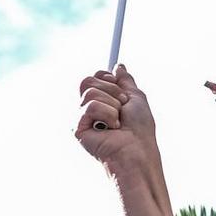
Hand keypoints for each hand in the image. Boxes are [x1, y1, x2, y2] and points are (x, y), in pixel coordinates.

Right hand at [73, 66, 160, 180]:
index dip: (108, 79)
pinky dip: (107, 114)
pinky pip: (90, 106)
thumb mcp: (136, 97)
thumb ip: (125, 80)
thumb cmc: (139, 130)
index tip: (121, 93)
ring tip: (117, 122)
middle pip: (88, 81)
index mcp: (100, 101)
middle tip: (122, 109)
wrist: (137, 150)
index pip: (94, 77)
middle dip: (112, 91)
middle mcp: (87, 109)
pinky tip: (111, 128)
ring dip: (112, 106)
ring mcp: (80, 119)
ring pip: (90, 92)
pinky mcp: (77, 129)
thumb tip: (118, 66)